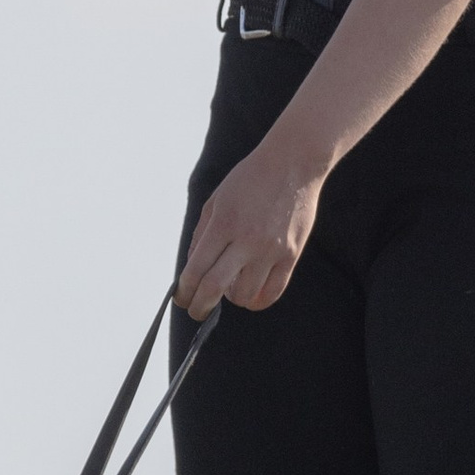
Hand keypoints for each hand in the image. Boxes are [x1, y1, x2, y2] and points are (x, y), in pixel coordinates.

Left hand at [179, 136, 320, 316]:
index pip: (196, 269)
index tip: (181, 298)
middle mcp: (246, 239)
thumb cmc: (250, 179)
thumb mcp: (216, 200)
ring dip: (231, 299)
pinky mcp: (291, 254)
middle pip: (215, 287)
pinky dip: (258, 301)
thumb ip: (201, 235)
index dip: (185, 290)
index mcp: (223, 223)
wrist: (292, 164)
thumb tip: (192, 268)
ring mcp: (271, 249)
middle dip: (200, 306)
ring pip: (245, 295)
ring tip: (229, 290)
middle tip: (196, 310)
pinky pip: (273, 291)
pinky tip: (250, 295)